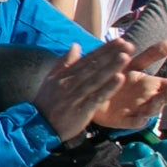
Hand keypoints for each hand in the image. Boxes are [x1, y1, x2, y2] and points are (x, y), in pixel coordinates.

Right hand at [33, 39, 166, 137]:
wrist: (38, 126)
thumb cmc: (47, 103)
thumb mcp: (51, 79)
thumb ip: (64, 62)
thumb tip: (76, 45)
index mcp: (65, 74)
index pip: (88, 58)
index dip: (105, 49)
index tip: (120, 40)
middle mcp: (71, 82)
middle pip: (94, 66)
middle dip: (111, 54)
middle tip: (128, 44)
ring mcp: (76, 96)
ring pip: (97, 79)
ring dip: (112, 67)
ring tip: (126, 57)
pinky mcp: (82, 109)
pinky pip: (97, 97)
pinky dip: (108, 88)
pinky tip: (120, 79)